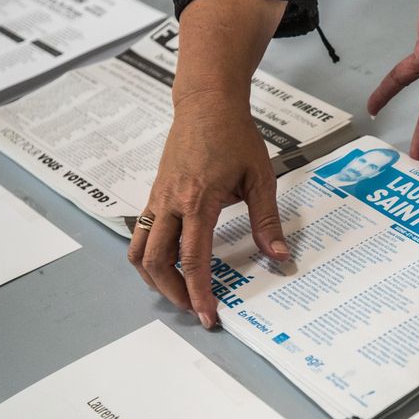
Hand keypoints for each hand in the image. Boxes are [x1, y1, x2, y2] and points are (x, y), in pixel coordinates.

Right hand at [127, 0, 287, 327]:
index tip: (209, 315)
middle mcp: (170, 203)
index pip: (193, 260)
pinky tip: (170, 262)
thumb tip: (279, 256)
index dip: (199, 293)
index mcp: (198, 201)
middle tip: (196, 308)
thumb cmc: (235, 135)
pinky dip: (149, 256)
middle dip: (174, 293)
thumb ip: (267, 220)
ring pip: (139, 250)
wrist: (206, 102)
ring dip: (154, 278)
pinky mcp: (153, 194)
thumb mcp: (260, 177)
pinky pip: (140, 233)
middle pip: (156, 262)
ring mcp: (157, 198)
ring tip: (178, 291)